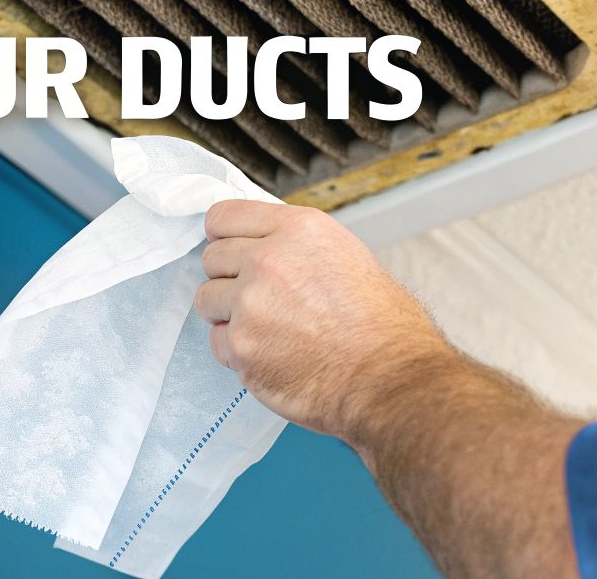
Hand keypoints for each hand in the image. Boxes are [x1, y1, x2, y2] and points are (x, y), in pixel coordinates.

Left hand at [192, 200, 455, 439]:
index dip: (225, 236)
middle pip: (211, 258)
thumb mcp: (347, 256)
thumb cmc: (383, 325)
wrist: (389, 379)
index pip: (224, 216)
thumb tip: (261, 247)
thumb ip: (296, 247)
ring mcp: (250, 305)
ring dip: (228, 314)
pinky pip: (217, 343)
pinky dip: (237, 351)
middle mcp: (268, 260)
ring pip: (207, 300)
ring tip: (267, 329)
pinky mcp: (241, 348)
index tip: (230, 251)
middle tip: (259, 299)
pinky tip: (272, 355)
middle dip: (229, 278)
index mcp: (299, 230)